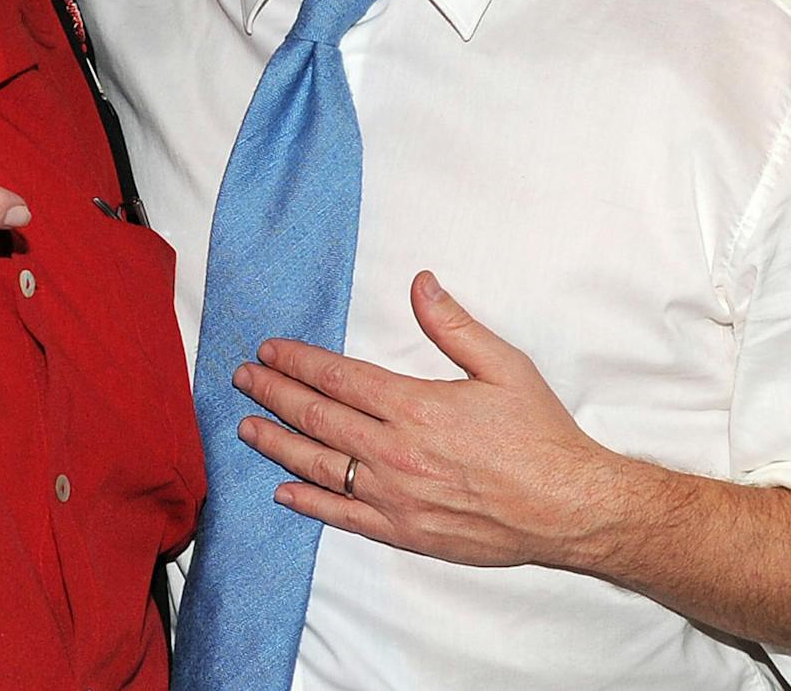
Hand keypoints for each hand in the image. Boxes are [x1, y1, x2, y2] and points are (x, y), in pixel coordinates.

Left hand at [232, 271, 622, 570]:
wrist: (572, 509)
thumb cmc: (540, 435)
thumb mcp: (503, 366)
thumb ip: (453, 324)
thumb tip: (420, 282)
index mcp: (415, 406)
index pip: (337, 378)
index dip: (297, 361)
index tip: (270, 349)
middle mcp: (396, 452)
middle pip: (317, 418)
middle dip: (273, 394)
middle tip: (242, 378)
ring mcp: (397, 497)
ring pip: (321, 466)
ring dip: (277, 443)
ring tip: (245, 426)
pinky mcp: (406, 533)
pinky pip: (345, 517)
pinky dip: (310, 502)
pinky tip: (283, 491)